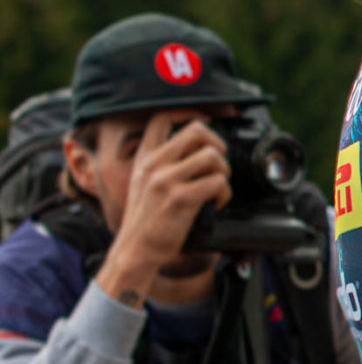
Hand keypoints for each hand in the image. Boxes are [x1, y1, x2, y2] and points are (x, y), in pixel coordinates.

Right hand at [97, 113, 228, 301]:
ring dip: (223, 172)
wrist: (136, 250)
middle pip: (197, 131)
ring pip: (213, 156)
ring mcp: (166, 180)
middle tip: (217, 163)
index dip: (189, 113)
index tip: (207, 120)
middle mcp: (153, 164)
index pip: (161, 118)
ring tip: (216, 188)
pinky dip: (224, 194)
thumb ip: (162, 164)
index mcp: (144, 158)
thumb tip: (198, 149)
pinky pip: (218, 183)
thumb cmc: (146, 219)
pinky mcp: (180, 198)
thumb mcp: (144, 183)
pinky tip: (215, 204)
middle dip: (217, 144)